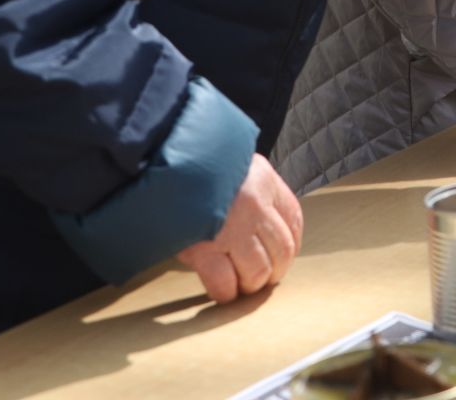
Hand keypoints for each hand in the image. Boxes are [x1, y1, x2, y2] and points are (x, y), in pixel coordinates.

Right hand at [177, 154, 302, 303]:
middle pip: (281, 252)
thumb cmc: (198, 170)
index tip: (279, 257)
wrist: (161, 162)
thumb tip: (269, 231)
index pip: (294, 222)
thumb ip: (256, 193)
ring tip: (240, 283)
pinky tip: (222, 289)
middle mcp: (254, 205)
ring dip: (250, 284)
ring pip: (257, 271)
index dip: (290, 246)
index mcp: (265, 182)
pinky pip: (224, 283)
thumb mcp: (237, 170)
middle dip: (273, 271)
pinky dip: (226, 293)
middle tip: (259, 277)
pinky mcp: (202, 248)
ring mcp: (230, 228)